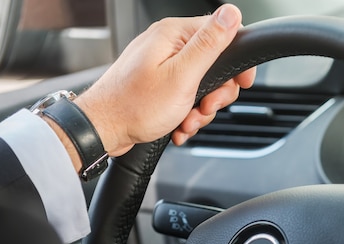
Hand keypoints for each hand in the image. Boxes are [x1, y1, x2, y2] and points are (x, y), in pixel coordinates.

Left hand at [74, 4, 255, 156]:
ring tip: (185, 120)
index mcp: (174, 35)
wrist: (102, 130)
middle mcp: (167, 45)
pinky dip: (186, 114)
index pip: (221, 34)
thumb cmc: (134, 106)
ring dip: (199, 109)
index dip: (236, 62)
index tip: (240, 82)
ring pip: (201, 85)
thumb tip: (231, 13)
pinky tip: (177, 124)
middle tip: (204, 107)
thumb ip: (209, 44)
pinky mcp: (157, 84)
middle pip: (214, 64)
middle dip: (215, 93)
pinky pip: (185, 96)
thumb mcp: (182, 76)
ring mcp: (161, 65)